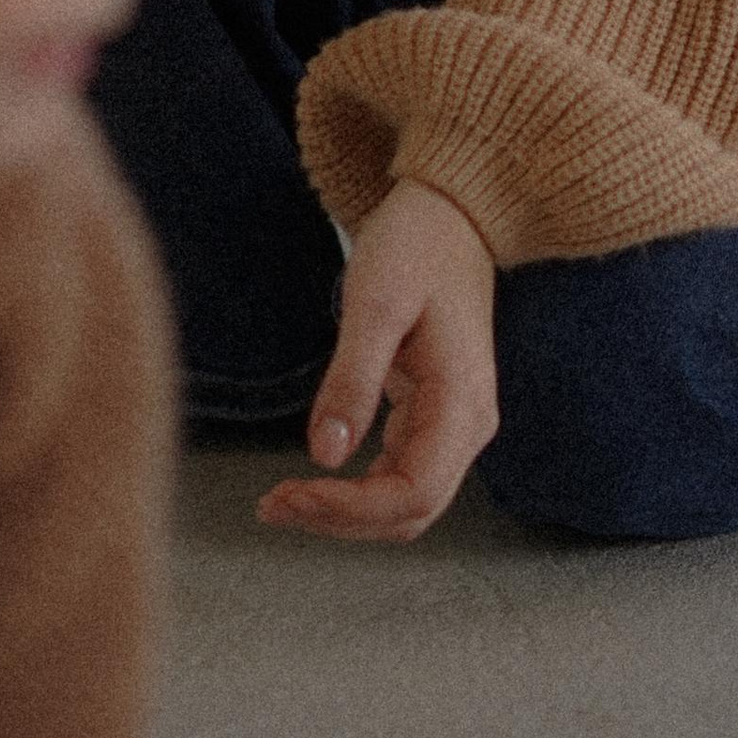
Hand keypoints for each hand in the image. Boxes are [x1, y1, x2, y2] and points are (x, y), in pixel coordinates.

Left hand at [258, 179, 497, 543]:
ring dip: (344, 512)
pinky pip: (397, 476)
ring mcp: (453, 425)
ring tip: (280, 499)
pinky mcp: (433, 417)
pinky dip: (354, 490)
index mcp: (462, 405)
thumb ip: (352, 379)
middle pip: (409, 512)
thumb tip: (324, 455)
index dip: (349, 508)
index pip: (411, 493)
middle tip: (270, 504)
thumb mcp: (376, 303)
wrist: (451, 217)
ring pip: (403, 502)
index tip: (289, 491)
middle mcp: (468, 426)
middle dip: (339, 519)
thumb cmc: (417, 247)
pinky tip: (312, 480)